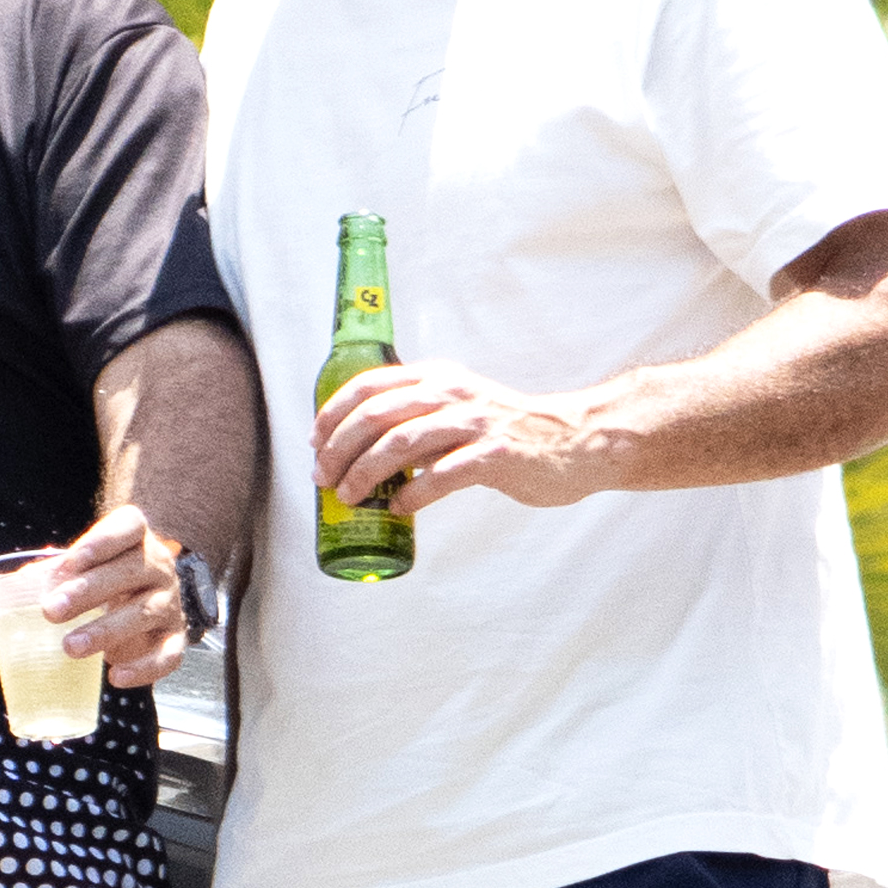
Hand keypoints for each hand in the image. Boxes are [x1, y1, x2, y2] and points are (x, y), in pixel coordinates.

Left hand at [0, 501, 190, 690]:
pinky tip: (113, 677)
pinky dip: (144, 669)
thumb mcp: (61, 577)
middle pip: (131, 571)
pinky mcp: (175, 638)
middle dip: (90, 590)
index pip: (128, 526)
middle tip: (51, 611)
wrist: (139, 603)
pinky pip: (169, 654)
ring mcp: (169, 602)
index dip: (101, 541)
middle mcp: (157, 566)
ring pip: (146, 612)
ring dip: (107, 630)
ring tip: (70, 647)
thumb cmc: (92, 583)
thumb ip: (22, 589)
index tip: (68, 561)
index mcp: (132, 539)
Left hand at [316, 362, 617, 519]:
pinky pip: (441, 476)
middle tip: (323, 478)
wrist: (572, 441)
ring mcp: (474, 424)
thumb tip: (361, 448)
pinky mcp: (495, 456)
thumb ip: (418, 417)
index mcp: (437, 378)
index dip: (333, 412)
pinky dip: (412, 495)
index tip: (314, 441)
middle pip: (376, 414)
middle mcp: (452, 393)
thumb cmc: (509, 431)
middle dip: (339, 448)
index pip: (370, 383)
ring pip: (401, 443)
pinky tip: (398, 509)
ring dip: (366, 473)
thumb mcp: (459, 407)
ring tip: (350, 497)